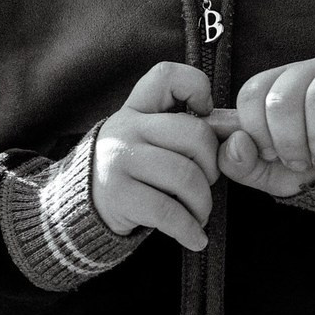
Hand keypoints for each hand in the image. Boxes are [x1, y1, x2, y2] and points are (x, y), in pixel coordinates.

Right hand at [92, 62, 218, 249]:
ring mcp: (120, 160)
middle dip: (213, 164)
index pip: (166, 75)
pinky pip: (168, 212)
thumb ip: (180, 128)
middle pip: (194, 134)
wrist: (78, 207)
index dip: (196, 87)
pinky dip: (189, 229)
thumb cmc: (130, 169)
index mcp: (137, 108)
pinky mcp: (119, 196)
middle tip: (208, 182)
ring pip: (186, 176)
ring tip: (200, 213)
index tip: (206, 113)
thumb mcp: (144, 137)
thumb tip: (235, 137)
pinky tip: (196, 238)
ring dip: (203, 202)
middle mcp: (127, 128)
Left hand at [218, 58, 314, 197]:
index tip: (273, 155)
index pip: (252, 93)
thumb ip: (241, 164)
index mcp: (278, 85)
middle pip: (283, 99)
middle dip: (289, 142)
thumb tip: (235, 143)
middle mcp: (307, 71)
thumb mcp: (273, 173)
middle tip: (303, 163)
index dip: (258, 131)